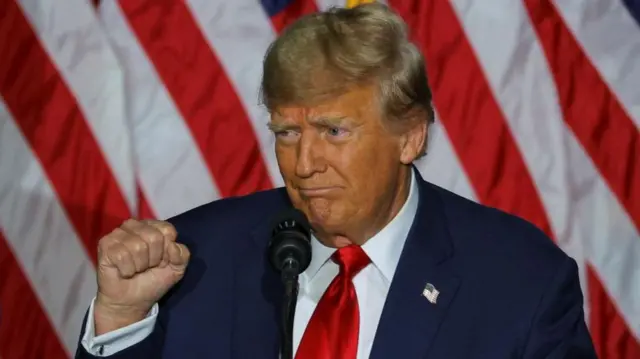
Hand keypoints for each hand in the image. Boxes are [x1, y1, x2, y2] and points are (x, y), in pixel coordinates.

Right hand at [93, 219, 189, 334]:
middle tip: (147, 267)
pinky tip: (124, 272)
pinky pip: (121, 255)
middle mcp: (135, 226)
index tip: (161, 261)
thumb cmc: (152, 282)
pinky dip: (127, 269)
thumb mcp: (177, 269)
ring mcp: (118, 234)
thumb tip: (172, 245)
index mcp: (153, 227)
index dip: (167, 251)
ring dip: (139, 265)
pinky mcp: (105, 245)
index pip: (167, 230)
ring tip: (135, 270)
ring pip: (137, 246)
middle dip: (154, 258)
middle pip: (154, 237)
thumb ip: (183, 254)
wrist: (131, 302)